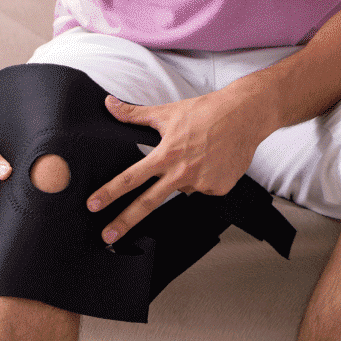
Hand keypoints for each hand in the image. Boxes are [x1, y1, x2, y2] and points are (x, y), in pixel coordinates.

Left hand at [86, 91, 270, 242]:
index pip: (131, 178)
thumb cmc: (207, 111)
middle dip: (124, 222)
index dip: (110, 192)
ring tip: (198, 154)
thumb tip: (109, 104)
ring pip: (181, 190)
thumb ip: (135, 114)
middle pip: (147, 203)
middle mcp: (182, 172)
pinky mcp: (218, 188)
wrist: (246, 114)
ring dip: (182, 178)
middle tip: (107, 236)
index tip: (93, 205)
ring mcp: (201, 183)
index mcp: (166, 155)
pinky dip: (203, 178)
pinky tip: (212, 161)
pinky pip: (202, 189)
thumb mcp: (167, 112)